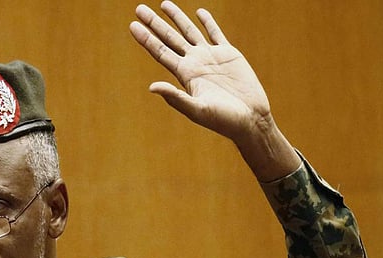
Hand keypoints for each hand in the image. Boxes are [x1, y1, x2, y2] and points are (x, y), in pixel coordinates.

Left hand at [129, 1, 271, 145]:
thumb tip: (151, 87)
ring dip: (177, 18)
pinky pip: (215, 33)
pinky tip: (199, 13)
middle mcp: (195, 63)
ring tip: (164, 4)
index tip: (132, 26)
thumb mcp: (197, 110)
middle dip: (154, 23)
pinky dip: (207, 22)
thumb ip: (175, 98)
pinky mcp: (229, 54)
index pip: (160, 52)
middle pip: (170, 38)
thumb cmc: (223, 120)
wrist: (250, 119)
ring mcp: (211, 57)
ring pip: (189, 32)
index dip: (146, 39)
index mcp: (185, 75)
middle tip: (139, 9)